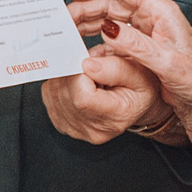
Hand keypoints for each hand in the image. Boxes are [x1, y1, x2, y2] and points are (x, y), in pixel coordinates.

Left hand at [41, 44, 167, 143]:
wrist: (137, 105)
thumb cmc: (142, 88)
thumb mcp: (141, 73)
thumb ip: (116, 68)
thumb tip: (86, 64)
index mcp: (115, 118)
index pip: (82, 97)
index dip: (81, 72)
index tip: (93, 61)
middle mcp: (92, 129)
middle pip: (65, 92)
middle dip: (75, 70)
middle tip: (93, 65)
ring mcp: (75, 130)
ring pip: (54, 91)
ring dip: (67, 76)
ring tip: (88, 75)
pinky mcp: (62, 124)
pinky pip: (50, 95)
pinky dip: (61, 84)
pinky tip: (78, 84)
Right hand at [62, 0, 191, 114]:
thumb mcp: (166, 61)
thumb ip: (136, 45)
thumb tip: (108, 28)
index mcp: (160, 11)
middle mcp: (151, 16)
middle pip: (111, 1)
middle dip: (85, 6)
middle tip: (63, 18)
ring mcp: (145, 31)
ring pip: (109, 17)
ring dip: (88, 21)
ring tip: (67, 29)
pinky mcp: (140, 46)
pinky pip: (113, 35)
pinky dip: (95, 36)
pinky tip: (82, 45)